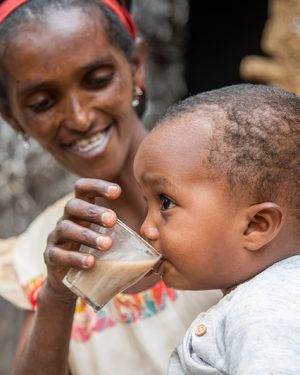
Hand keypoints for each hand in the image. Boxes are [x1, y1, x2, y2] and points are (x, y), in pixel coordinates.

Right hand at [43, 178, 120, 301]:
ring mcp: (56, 238)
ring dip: (87, 235)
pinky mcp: (51, 257)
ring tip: (107, 244)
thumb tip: (156, 236)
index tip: (117, 192)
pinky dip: (75, 258)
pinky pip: (59, 255)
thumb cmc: (94, 253)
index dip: (98, 186)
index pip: (83, 189)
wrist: (68, 281)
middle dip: (94, 211)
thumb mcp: (107, 238)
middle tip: (113, 220)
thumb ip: (125, 234)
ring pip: (66, 228)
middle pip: (74, 206)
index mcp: (81, 210)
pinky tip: (90, 262)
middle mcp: (66, 219)